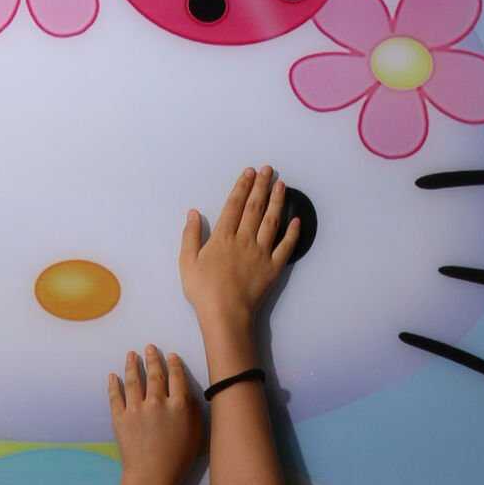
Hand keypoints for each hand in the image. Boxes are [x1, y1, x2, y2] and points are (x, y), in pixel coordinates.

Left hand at [107, 344, 201, 484]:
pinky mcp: (120, 418)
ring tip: (131, 355)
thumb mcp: (196, 435)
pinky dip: (114, 384)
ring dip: (132, 365)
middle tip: (149, 347)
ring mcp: (136, 409)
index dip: (174, 364)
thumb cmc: (178, 460)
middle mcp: (157, 402)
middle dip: (152, 358)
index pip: (177, 377)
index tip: (171, 355)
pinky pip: (116, 396)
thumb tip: (187, 395)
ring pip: (134, 380)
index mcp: (179, 405)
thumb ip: (194, 412)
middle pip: (155, 374)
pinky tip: (113, 376)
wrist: (152, 478)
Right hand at [179, 164, 301, 322]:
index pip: (234, 205)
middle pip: (255, 207)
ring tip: (281, 185)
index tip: (249, 172)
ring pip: (272, 221)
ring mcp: (261, 253)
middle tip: (268, 169)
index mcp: (223, 236)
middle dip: (261, 186)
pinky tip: (296, 220)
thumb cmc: (204, 291)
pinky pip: (286, 247)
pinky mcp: (273, 268)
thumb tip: (193, 213)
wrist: (226, 315)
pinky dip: (292, 233)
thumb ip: (190, 235)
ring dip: (277, 201)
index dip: (242, 186)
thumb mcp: (187, 262)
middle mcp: (244, 239)